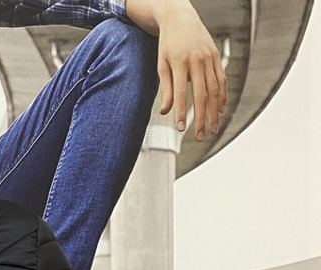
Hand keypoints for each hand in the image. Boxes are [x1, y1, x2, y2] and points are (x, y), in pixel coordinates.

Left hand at [151, 0, 227, 141]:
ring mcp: (209, 58)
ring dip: (214, 111)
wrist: (180, 18)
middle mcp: (197, 60)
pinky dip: (222, 96)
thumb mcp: (161, 64)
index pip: (180, 93)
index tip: (181, 129)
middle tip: (199, 136)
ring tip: (212, 128)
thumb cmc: (168, 44)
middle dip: (201, 117)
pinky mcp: (216, 56)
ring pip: (215, 89)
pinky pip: (221, 79)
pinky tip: (220, 110)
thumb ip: (165, 88)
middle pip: (202, 94)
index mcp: (180, 62)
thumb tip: (165, 112)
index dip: (181, 112)